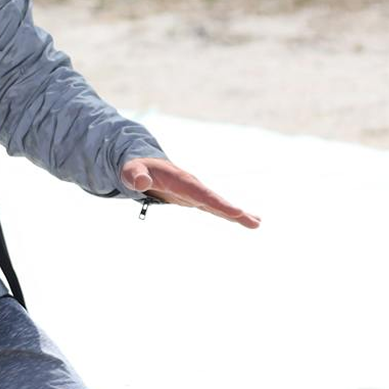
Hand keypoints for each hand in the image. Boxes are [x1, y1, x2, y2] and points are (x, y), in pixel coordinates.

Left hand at [121, 158, 260, 228]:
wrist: (141, 165)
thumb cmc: (135, 169)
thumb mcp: (131, 171)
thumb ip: (135, 175)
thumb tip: (141, 183)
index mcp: (181, 181)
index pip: (202, 195)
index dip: (218, 204)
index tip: (236, 212)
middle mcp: (193, 187)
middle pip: (216, 201)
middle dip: (234, 212)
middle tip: (255, 222)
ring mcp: (195, 193)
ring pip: (218, 205)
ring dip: (237, 214)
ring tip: (256, 223)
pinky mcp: (194, 199)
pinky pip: (214, 208)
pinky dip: (229, 214)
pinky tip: (245, 220)